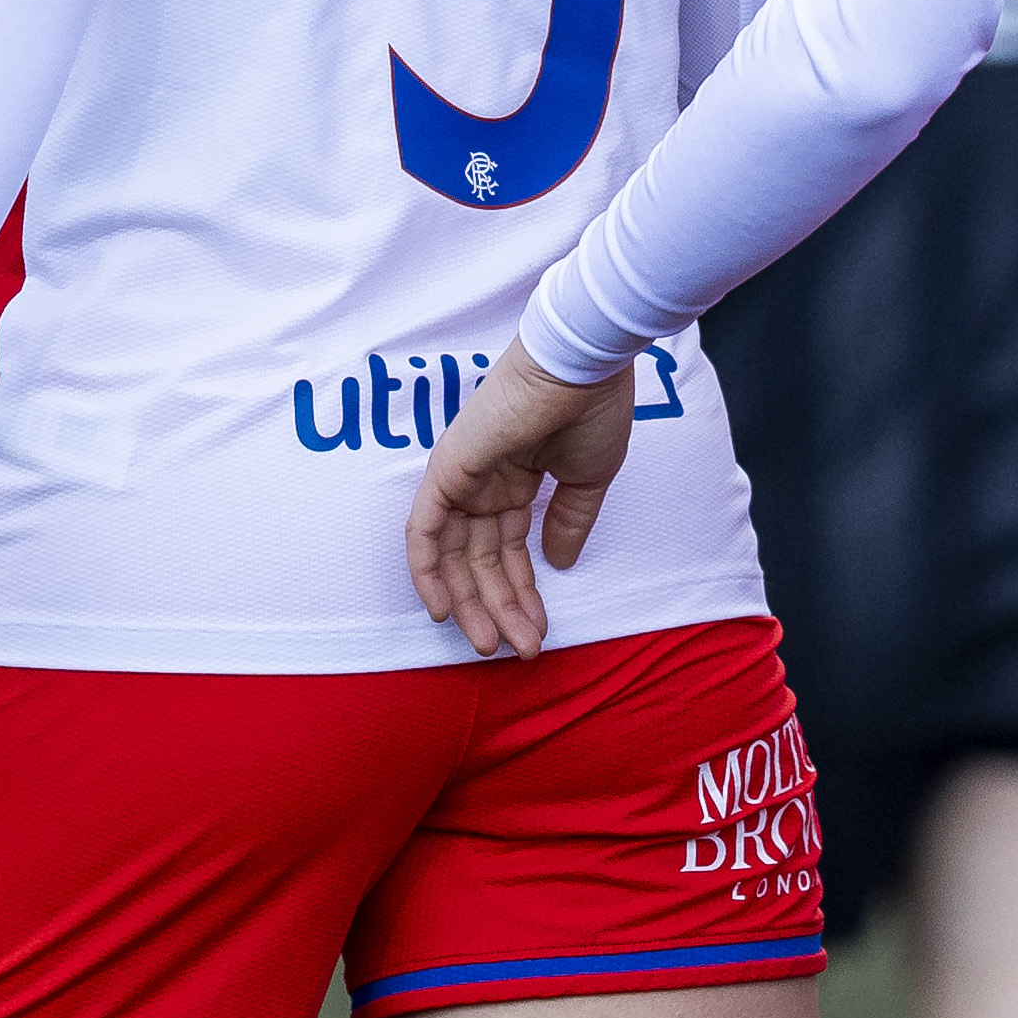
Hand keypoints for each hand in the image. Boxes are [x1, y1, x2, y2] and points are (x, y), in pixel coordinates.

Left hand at [405, 340, 638, 658]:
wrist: (582, 367)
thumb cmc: (592, 409)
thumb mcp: (586, 479)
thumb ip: (570, 521)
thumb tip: (560, 562)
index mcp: (516, 480)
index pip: (509, 549)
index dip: (522, 592)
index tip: (538, 630)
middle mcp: (484, 483)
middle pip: (481, 560)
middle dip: (498, 607)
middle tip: (517, 650)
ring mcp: (462, 477)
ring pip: (455, 555)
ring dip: (471, 603)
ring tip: (494, 643)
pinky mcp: (446, 470)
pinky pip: (424, 530)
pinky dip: (427, 571)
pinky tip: (442, 610)